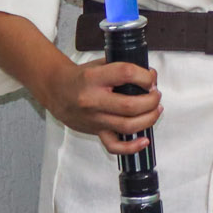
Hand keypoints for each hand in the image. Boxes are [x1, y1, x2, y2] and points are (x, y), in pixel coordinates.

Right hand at [38, 58, 162, 154]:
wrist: (56, 91)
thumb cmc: (80, 77)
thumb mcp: (99, 65)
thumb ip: (122, 67)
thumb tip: (149, 76)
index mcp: (94, 78)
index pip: (126, 73)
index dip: (145, 76)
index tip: (150, 77)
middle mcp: (93, 100)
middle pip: (131, 105)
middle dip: (152, 100)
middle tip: (156, 95)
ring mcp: (95, 119)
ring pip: (128, 126)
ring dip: (149, 118)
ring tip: (155, 110)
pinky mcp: (96, 132)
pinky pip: (114, 146)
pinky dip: (132, 147)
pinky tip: (144, 140)